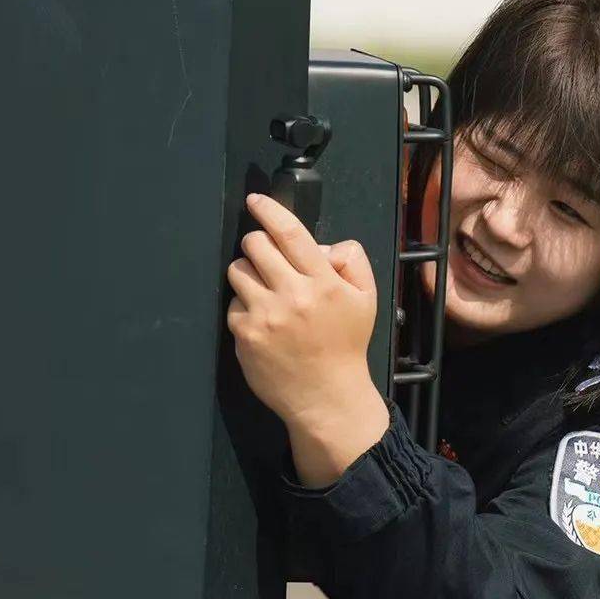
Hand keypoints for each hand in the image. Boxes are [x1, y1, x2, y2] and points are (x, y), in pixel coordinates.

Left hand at [226, 193, 388, 483]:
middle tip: (268, 259)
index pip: (288, 233)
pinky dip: (245, 308)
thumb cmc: (345, 346)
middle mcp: (291, 295)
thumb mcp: (366, 299)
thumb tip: (322, 246)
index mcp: (323, 282)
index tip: (256, 202)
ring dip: (249, 275)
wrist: (327, 397)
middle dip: (258, 245)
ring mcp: (264, 316)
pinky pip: (234, 304)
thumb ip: (352, 262)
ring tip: (266, 293)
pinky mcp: (245, 335)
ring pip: (238, 271)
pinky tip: (264, 324)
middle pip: (255, 245)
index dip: (268, 210)